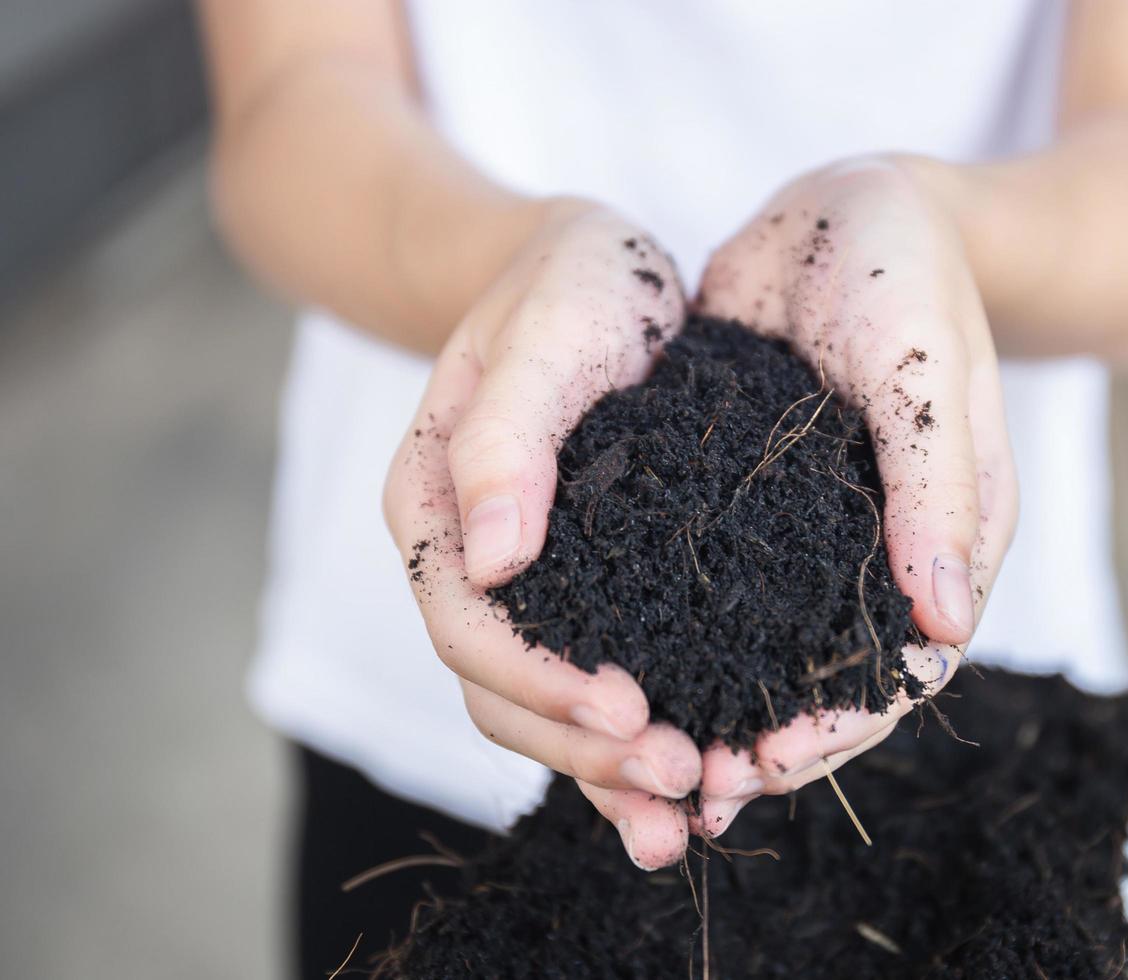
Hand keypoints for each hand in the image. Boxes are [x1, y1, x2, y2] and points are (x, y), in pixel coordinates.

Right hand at [384, 201, 697, 868]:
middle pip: (497, 689)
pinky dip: (626, 739)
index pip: (463, 623)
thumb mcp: (551, 334)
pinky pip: (588, 678)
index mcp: (432, 503)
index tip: (626, 712)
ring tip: (683, 814)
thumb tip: (492, 558)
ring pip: (537, 705)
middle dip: (581, 748)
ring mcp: (518, 582)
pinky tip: (688, 782)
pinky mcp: (578, 588)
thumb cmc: (572, 282)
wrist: (592, 268)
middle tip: (677, 776)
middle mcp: (466, 558)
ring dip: (604, 771)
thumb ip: (508, 437)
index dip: (537, 681)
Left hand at [690, 157, 1018, 835]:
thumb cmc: (908, 275)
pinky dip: (677, 636)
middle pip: (829, 684)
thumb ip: (940, 490)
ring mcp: (813, 535)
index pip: (903, 670)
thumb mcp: (926, 369)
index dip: (838, 730)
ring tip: (642, 760)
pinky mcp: (752, 504)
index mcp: (947, 542)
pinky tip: (615, 665)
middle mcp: (880, 556)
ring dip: (713, 709)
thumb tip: (950, 625)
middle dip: (764, 745)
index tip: (760, 767)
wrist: (849, 203)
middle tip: (685, 791)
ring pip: (765, 652)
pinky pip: (717, 589)